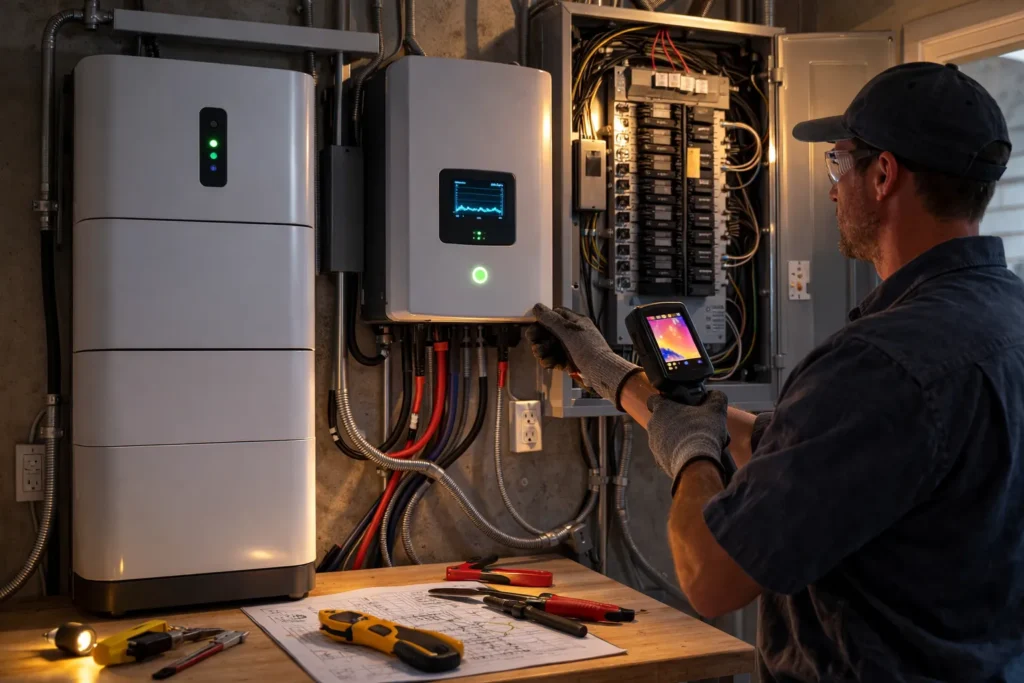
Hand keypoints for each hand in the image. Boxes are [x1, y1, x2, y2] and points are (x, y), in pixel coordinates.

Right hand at [526, 304, 640, 407]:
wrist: (601, 372)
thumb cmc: (588, 349)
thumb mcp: (568, 331)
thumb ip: (551, 319)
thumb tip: (537, 307)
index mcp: (575, 322)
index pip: (555, 315)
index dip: (542, 321)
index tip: (534, 328)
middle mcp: (573, 333)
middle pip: (549, 332)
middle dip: (540, 339)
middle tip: (535, 345)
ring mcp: (571, 348)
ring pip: (550, 346)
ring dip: (543, 351)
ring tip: (541, 356)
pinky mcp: (570, 361)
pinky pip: (555, 358)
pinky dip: (550, 360)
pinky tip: (548, 363)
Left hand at [646, 391, 733, 490]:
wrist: (697, 464)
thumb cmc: (703, 432)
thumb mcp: (716, 410)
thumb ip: (715, 397)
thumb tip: (714, 395)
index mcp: (662, 409)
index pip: (653, 400)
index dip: (665, 401)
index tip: (676, 405)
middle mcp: (652, 426)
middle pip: (662, 420)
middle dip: (676, 422)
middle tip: (694, 425)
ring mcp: (654, 445)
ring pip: (665, 439)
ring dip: (677, 439)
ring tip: (696, 443)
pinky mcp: (659, 462)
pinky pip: (667, 455)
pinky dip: (677, 455)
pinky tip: (692, 456)